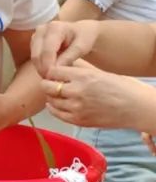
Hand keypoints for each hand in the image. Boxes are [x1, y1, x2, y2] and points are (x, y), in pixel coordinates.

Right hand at [32, 19, 100, 75]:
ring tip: (51, 76)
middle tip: (51, 80)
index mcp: (55, 28)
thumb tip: (55, 70)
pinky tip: (49, 70)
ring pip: (34, 56)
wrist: (82, 31)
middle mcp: (42, 29)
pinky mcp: (34, 41)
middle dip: (43, 69)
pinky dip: (40, 65)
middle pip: (37, 54)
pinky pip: (34, 56)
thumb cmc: (84, 38)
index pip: (47, 50)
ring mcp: (36, 34)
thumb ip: (68, 57)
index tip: (53, 78)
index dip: (48, 66)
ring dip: (41, 68)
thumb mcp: (81, 47)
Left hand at [41, 61, 155, 129]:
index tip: (52, 72)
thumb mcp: (99, 72)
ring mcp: (77, 108)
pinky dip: (53, 108)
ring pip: (50, 100)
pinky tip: (57, 103)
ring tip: (56, 93)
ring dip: (51, 96)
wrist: (136, 107)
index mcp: (84, 76)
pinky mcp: (78, 120)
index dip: (51, 71)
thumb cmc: (120, 87)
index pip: (53, 71)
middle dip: (46, 83)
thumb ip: (79, 68)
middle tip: (50, 82)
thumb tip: (61, 61)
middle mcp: (77, 91)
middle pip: (47, 86)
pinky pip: (56, 113)